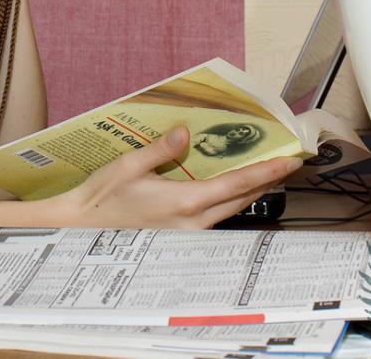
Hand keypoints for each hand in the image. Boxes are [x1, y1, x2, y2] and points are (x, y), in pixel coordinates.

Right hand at [50, 126, 301, 228]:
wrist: (79, 230)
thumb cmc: (100, 198)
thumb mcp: (128, 166)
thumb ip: (161, 149)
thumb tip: (185, 132)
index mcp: (184, 201)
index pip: (238, 184)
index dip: (268, 171)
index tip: (291, 161)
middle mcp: (192, 222)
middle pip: (241, 199)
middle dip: (266, 180)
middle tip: (288, 163)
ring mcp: (187, 235)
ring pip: (229, 211)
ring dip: (248, 191)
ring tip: (265, 173)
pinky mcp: (178, 239)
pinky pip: (213, 219)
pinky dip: (227, 202)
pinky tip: (228, 191)